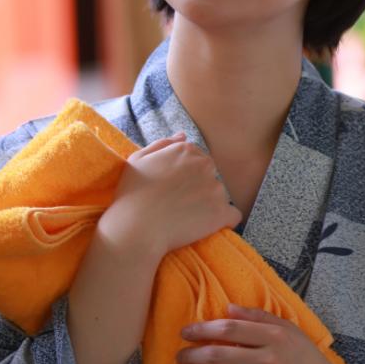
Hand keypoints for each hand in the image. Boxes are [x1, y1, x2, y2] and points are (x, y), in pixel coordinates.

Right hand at [98, 133, 241, 260]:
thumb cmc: (131, 194)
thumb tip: (184, 136)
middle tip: (179, 204)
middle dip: (199, 187)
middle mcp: (205, 165)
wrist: (135, 228)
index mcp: (186, 150)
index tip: (174, 189)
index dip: (185, 176)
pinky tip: (207, 226)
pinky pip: (233, 216)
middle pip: (210, 175)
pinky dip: (223, 221)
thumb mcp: (139, 159)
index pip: (197, 159)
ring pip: (219, 196)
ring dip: (208, 205)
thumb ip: (164, 144)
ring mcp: (215, 189)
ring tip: (186, 218)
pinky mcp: (221, 213)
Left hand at [175, 304, 357, 363]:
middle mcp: (269, 360)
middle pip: (219, 355)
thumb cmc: (305, 360)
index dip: (202, 329)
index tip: (186, 332)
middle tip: (180, 355)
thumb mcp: (289, 331)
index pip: (229, 329)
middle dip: (192, 355)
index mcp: (275, 336)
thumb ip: (259, 317)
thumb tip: (227, 307)